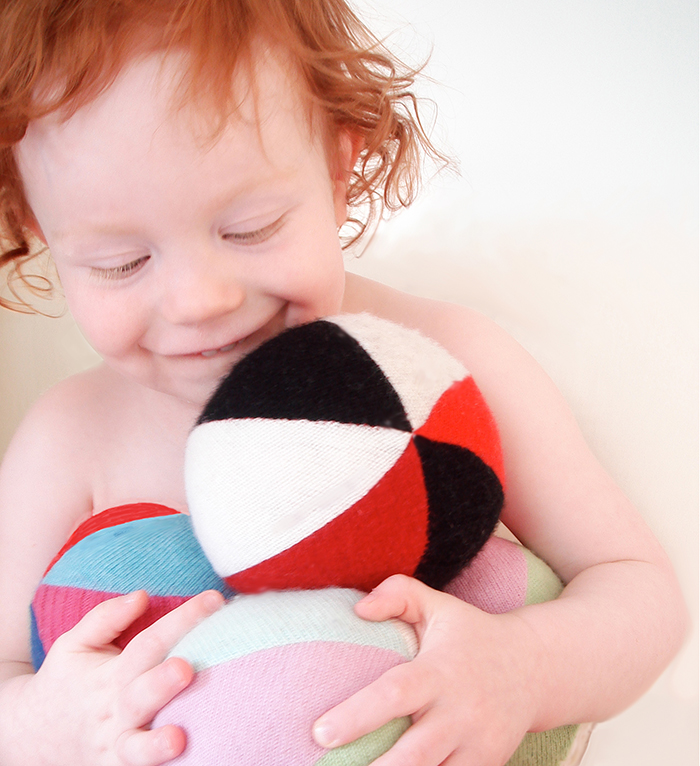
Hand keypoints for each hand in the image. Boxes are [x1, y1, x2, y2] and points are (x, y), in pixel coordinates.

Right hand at [15, 589, 222, 765]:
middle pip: (141, 694)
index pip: (150, 642)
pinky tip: (179, 763)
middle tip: (186, 669)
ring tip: (179, 738)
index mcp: (110, 673)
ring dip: (156, 744)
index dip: (184, 620)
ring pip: (134, 747)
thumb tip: (142, 595)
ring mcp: (114, 745)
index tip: (214, 600)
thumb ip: (105, 617)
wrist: (30, 736)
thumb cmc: (67, 680)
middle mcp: (115, 709)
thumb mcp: (74, 644)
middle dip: (162, 683)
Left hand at [313, 575, 544, 765]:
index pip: (396, 694)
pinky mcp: (488, 763)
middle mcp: (459, 711)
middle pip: (414, 753)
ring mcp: (477, 743)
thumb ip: (398, 593)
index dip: (357, 716)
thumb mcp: (438, 605)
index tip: (321, 732)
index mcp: (440, 672)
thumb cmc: (471, 634)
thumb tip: (358, 610)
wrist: (536, 666)